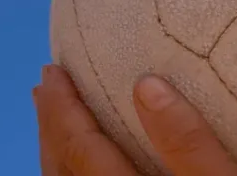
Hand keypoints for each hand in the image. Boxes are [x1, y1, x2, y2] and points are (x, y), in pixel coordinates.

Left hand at [33, 64, 236, 175]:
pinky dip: (77, 167)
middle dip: (53, 127)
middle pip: (64, 171)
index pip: (83, 153)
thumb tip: (148, 86)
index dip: (63, 112)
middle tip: (45, 88)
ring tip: (56, 118)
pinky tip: (91, 158)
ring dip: (60, 149)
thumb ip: (191, 144)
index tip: (53, 72)